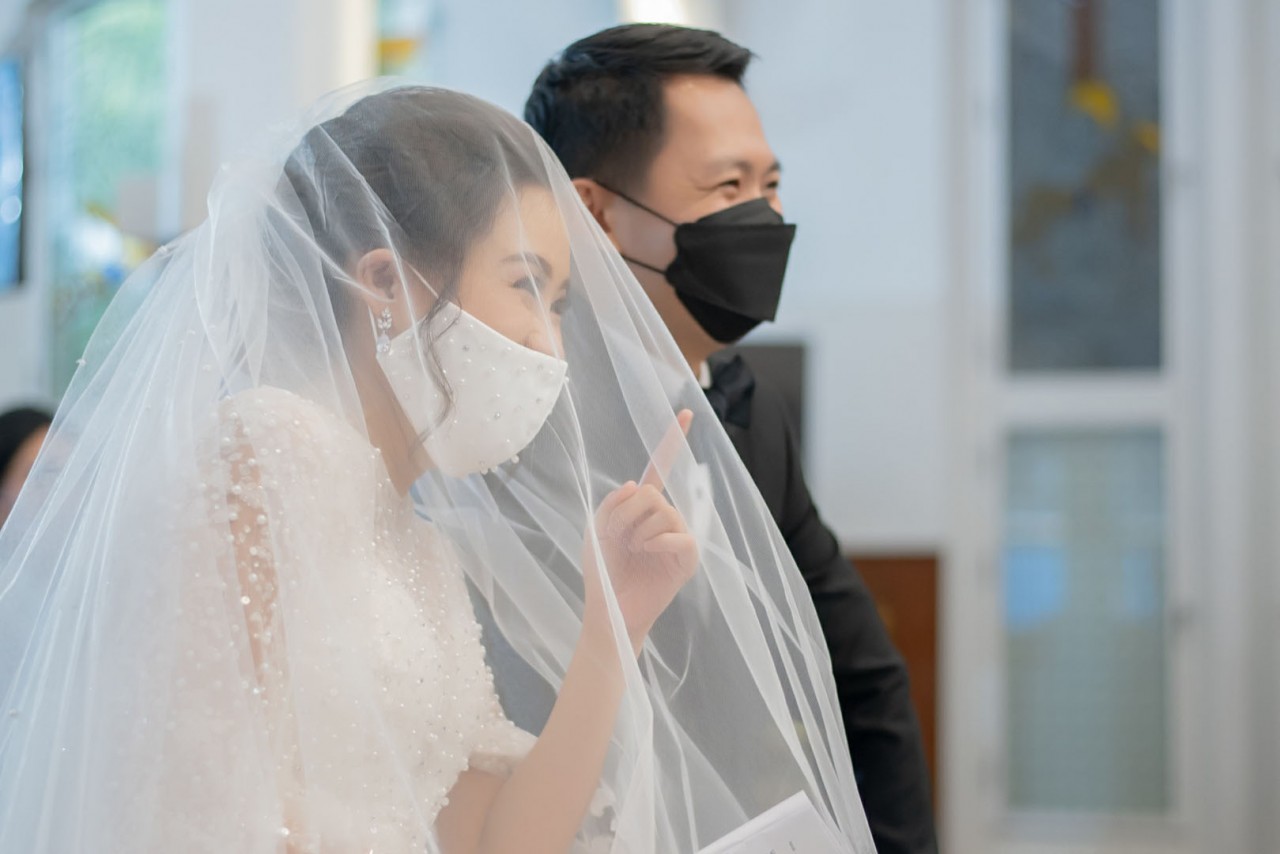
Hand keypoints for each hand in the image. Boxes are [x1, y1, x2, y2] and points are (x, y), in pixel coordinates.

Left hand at [583, 410, 697, 653]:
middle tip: (616, 537)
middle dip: (624, 514)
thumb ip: (612, 502)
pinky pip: (675, 534)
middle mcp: (665, 516)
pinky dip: (655, 544)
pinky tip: (648, 557)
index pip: (660, 467)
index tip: (687, 412)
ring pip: (660, 511)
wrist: (610, 609)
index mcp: (643, 507)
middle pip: (650, 492)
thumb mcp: (595, 529)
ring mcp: (678, 534)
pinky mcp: (688, 555)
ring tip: (631, 551)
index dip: (673, 440)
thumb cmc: (603, 571)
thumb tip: (637, 485)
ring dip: (635, 532)